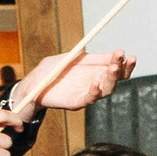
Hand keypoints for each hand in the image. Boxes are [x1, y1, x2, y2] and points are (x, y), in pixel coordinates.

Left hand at [11, 48, 133, 115]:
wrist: (32, 84)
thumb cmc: (52, 70)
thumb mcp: (74, 58)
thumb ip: (93, 57)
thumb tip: (114, 53)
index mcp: (96, 71)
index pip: (116, 68)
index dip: (123, 61)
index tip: (123, 52)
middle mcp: (96, 83)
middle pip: (116, 79)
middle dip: (122, 69)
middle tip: (121, 59)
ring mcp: (87, 94)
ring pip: (107, 90)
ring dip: (112, 79)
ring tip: (112, 68)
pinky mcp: (76, 103)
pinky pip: (89, 99)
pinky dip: (94, 92)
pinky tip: (96, 83)